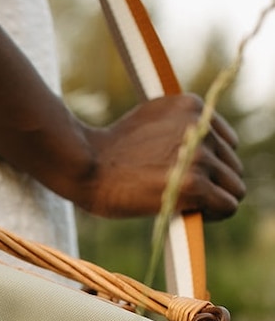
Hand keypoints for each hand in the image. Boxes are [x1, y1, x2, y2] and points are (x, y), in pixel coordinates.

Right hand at [73, 93, 244, 220]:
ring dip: (214, 200)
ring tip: (187, 206)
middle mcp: (201, 126)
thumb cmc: (109, 150)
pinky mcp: (195, 184)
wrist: (86, 165)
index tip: (188, 177)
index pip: (225, 142)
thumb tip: (203, 147)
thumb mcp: (150, 120)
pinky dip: (214, 215)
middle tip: (184, 196)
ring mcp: (200, 155)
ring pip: (234, 187)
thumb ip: (180, 127)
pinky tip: (193, 215)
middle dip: (213, 183)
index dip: (209, 165)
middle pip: (231, 166)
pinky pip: (227, 206)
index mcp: (192, 106)